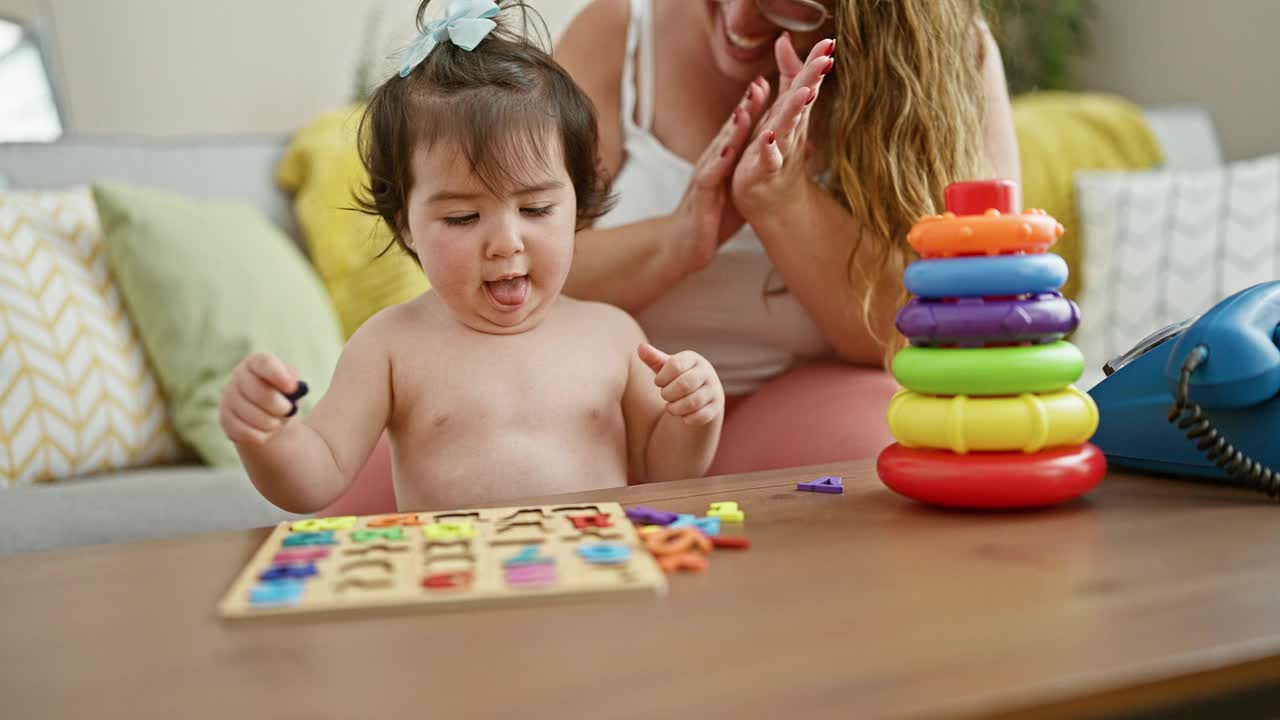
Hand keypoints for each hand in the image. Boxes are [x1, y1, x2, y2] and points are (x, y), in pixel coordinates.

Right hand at [220, 352, 308, 444]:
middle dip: (280, 406)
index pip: (264, 363)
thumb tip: (294, 389)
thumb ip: (294, 384)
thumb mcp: (292, 386)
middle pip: (259, 392)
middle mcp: (239, 376)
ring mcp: (229, 398)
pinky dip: (261, 435)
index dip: (279, 375)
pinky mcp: (225, 419)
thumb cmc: (284, 396)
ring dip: (273, 423)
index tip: (293, 388)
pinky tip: (265, 431)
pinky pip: (246, 432)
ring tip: (278, 422)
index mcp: (257, 363)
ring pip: (253, 415)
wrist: (269, 417)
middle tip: (289, 411)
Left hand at [637, 343, 723, 425]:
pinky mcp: (716, 407)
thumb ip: (653, 359)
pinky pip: (701, 416)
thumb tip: (640, 348)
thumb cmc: (677, 377)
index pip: (675, 365)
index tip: (658, 382)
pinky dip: (687, 418)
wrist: (701, 395)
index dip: (662, 377)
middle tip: (664, 396)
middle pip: (685, 384)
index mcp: (693, 359)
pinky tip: (682, 417)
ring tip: (670, 407)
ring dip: (676, 408)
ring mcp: (713, 390)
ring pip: (693, 402)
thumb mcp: (665, 368)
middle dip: (668, 393)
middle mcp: (706, 372)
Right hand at [671, 76, 770, 271]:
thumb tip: (783, 148)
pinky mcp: (701, 196)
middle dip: (747, 104)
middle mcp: (716, 159)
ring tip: (746, 108)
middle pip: (732, 127)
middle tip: (763, 81)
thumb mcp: (743, 186)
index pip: (745, 126)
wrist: (684, 245)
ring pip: (721, 146)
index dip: (759, 103)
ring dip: (733, 127)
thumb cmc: (716, 214)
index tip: (777, 80)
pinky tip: (728, 151)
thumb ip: (757, 164)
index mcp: (728, 156)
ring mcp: (706, 174)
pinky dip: (719, 163)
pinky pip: (710, 177)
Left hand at [732, 36, 835, 211]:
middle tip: (825, 59)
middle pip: (801, 102)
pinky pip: (767, 160)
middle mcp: (791, 132)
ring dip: (795, 111)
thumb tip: (784, 38)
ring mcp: (779, 152)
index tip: (829, 42)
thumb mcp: (781, 109)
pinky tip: (769, 138)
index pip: (806, 85)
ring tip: (804, 93)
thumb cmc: (777, 150)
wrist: (774, 203)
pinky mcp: (761, 172)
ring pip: (788, 129)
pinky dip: (769, 149)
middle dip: (811, 80)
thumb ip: (786, 76)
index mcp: (794, 116)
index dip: (815, 64)